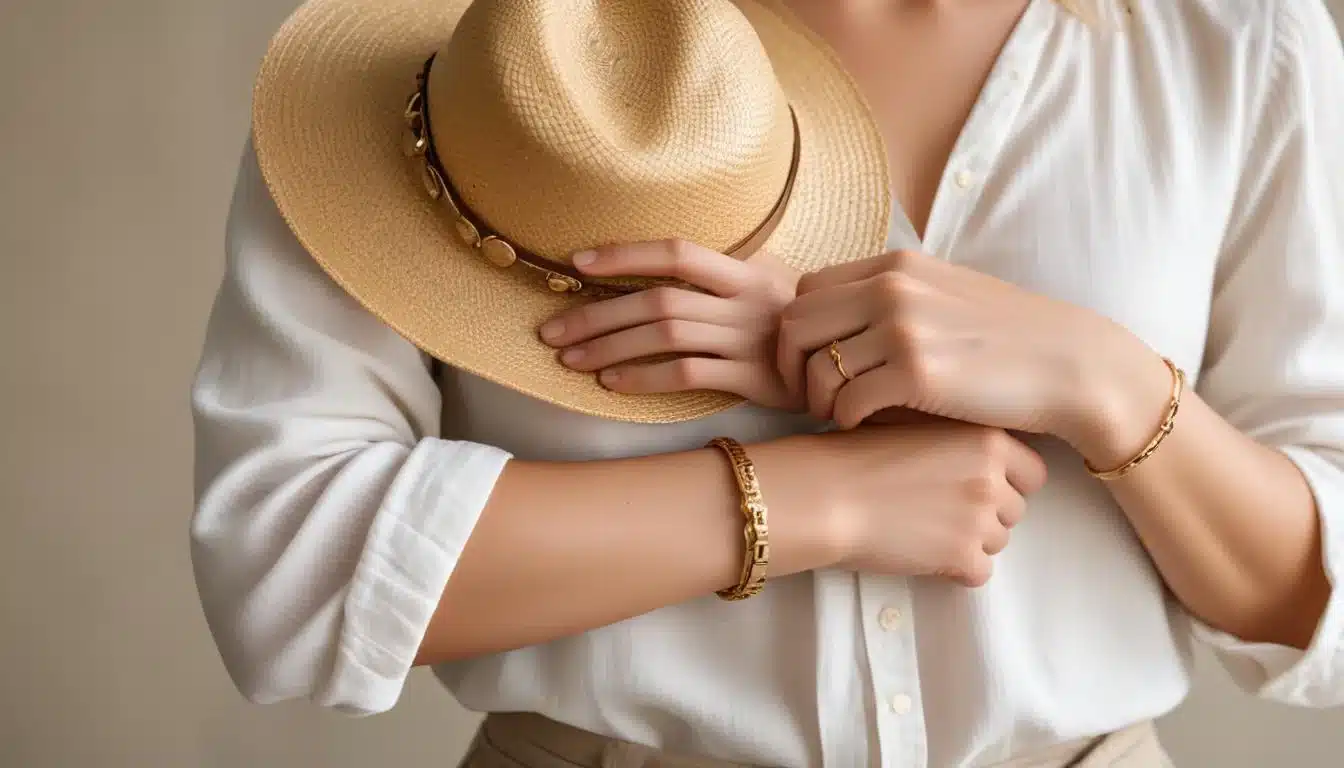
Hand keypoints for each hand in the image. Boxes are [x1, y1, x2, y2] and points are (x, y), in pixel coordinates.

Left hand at [540, 240, 800, 409]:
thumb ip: (715, 274)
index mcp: (746, 268)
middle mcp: (747, 299)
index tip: (577, 263)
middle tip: (550, 330)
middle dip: (597, 314)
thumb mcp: (763, 282)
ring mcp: (751, 339)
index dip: (626, 254)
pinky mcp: (754, 379)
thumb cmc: (789, 321)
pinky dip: (645, 378)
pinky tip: (613, 384)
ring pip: (667, 336)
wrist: (846, 363)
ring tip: (569, 359)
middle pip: (660, 299)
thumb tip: (645, 267)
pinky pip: (688, 375)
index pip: (678, 251)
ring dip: (610, 347)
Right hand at [767, 422, 1047, 586]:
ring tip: (924, 530)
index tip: (973, 486)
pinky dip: (955, 570)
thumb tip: (978, 458)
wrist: (825, 493)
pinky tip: (923, 553)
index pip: (1032, 472)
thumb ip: (957, 439)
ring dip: (969, 541)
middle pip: (1015, 510)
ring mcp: (981, 519)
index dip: (1005, 482)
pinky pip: (979, 573)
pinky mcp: (962, 556)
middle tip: (940, 510)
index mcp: (987, 439)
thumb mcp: (916, 424)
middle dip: (985, 513)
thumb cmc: (857, 454)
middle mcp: (993, 478)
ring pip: (997, 542)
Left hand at [777, 250, 1136, 443]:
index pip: (805, 290)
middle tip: (811, 395)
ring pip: (816, 368)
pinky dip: (846, 419)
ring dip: (818, 399)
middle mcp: (892, 289)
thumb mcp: (945, 291)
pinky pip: (847, 402)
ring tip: (840, 412)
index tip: (812, 360)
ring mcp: (903, 330)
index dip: (798, 330)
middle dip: (791, 367)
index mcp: (895, 266)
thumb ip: (894, 294)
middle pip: (795, 326)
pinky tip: (866, 424)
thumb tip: (840, 316)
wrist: (1068, 364)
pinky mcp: (917, 375)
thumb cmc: (1007, 336)